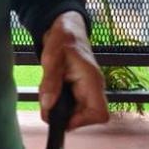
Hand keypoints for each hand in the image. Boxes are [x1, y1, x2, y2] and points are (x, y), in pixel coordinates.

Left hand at [38, 11, 107, 129]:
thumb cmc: (63, 37)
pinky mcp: (79, 90)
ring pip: (77, 113)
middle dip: (66, 115)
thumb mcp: (52, 57)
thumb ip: (51, 81)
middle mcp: (93, 88)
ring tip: (48, 93)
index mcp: (92, 80)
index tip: (62, 115)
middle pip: (87, 117)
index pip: (100, 114)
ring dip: (60, 109)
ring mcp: (87, 90)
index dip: (82, 121)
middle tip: (48, 103)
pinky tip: (51, 91)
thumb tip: (48, 105)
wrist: (66, 27)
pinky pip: (71, 105)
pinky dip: (58, 103)